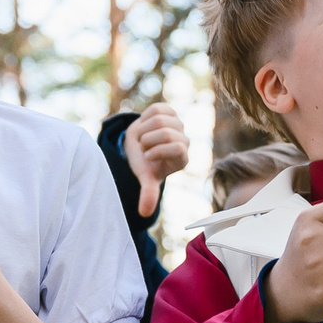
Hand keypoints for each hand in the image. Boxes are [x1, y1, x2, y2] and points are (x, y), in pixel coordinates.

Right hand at [124, 101, 189, 216]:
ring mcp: (178, 124)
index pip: (179, 148)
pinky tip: (145, 126)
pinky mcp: (170, 111)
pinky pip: (156, 109)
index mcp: (182, 158)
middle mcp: (185, 141)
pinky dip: (145, 118)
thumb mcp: (146, 178)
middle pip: (167, 132)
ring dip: (144, 129)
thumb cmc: (144, 164)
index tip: (148, 157)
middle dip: (148, 140)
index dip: (159, 150)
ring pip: (160, 119)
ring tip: (143, 138)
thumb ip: (148, 193)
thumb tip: (144, 213)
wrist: (138, 147)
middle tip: (143, 147)